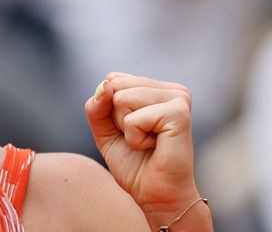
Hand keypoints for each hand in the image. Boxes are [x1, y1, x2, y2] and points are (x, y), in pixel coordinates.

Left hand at [85, 72, 203, 223]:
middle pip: (115, 86)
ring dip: (126, 129)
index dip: (109, 109)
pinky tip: (154, 147)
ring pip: (121, 99)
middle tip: (140, 138)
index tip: (131, 129)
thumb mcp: (104, 129)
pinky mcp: (179, 113)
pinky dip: (134, 139)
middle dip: (117, 118)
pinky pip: (132, 120)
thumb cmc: (133, 163)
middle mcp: (173, 89)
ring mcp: (179, 98)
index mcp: (158, 88)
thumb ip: (97, 105)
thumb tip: (105, 86)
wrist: (155, 196)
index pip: (112, 79)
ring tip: (148, 143)